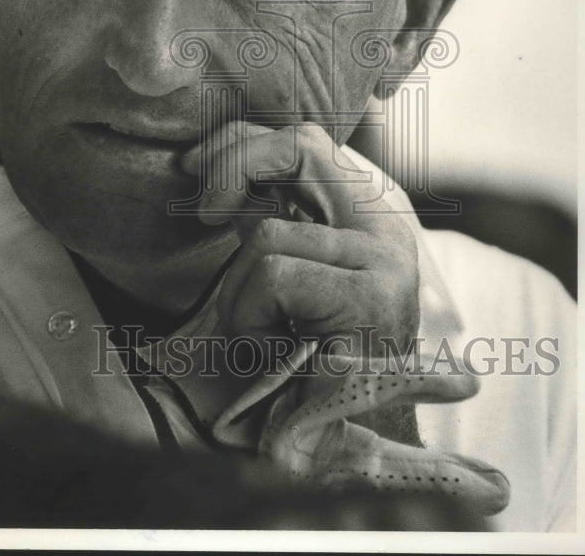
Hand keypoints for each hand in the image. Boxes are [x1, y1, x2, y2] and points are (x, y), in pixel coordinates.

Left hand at [180, 123, 419, 354]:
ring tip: (262, 331)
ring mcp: (387, 261)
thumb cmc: (303, 359)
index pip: (307, 140)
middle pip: (300, 147)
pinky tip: (270, 348)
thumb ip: (268, 220)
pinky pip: (274, 277)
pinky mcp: (373, 300)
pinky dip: (251, 316)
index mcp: (371, 216)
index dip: (245, 141)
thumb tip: (213, 168)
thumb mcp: (282, 275)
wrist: (349, 444)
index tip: (195, 166)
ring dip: (240, 291)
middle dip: (234, 166)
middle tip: (204, 213)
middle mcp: (389, 227)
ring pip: (270, 234)